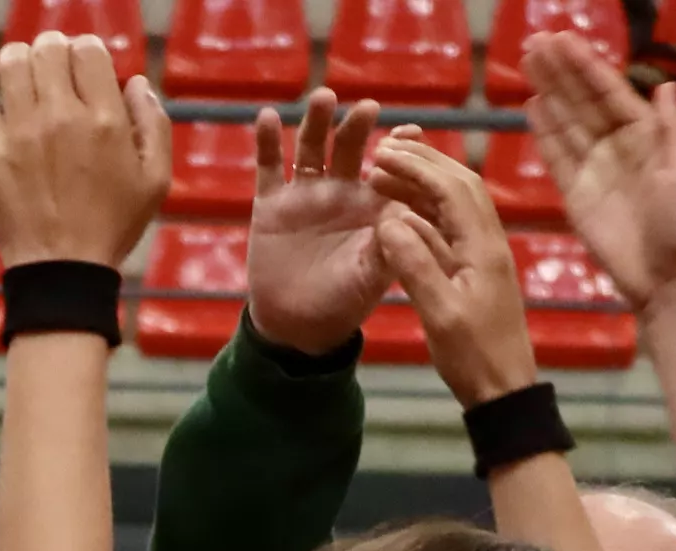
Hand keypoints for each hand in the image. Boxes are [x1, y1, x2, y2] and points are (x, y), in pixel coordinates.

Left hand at [0, 37, 172, 271]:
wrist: (61, 272)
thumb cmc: (111, 228)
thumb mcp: (155, 180)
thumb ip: (153, 123)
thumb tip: (134, 82)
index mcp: (104, 120)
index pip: (88, 51)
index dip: (86, 51)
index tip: (84, 67)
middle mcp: (60, 117)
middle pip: (49, 49)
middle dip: (54, 51)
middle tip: (55, 70)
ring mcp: (19, 132)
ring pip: (12, 61)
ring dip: (20, 58)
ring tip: (25, 73)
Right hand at [242, 95, 394, 353]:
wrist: (297, 326)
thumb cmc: (345, 302)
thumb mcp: (373, 277)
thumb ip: (390, 247)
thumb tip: (408, 216)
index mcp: (373, 205)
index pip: (390, 166)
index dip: (400, 148)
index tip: (408, 132)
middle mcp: (342, 189)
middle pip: (350, 146)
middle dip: (358, 126)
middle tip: (367, 109)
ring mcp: (306, 192)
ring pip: (311, 146)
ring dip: (317, 121)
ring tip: (323, 98)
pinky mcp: (272, 202)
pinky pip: (269, 166)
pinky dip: (267, 141)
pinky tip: (268, 116)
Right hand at [367, 137, 538, 407]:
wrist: (504, 390)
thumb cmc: (474, 357)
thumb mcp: (441, 315)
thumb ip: (415, 265)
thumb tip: (387, 220)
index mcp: (483, 246)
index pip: (452, 188)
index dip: (417, 165)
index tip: (382, 152)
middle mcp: (487, 240)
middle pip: (459, 184)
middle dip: (422, 161)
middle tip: (383, 150)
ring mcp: (483, 254)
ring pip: (455, 203)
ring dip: (422, 183)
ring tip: (384, 174)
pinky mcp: (475, 269)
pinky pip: (450, 227)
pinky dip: (424, 210)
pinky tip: (400, 210)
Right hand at [525, 34, 675, 303]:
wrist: (667, 278)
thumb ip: (671, 128)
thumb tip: (664, 85)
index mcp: (645, 134)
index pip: (609, 92)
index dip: (586, 66)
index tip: (562, 40)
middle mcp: (616, 145)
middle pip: (582, 101)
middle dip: (560, 71)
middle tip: (535, 41)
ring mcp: (593, 169)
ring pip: (566, 122)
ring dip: (548, 92)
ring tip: (528, 62)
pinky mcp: (575, 194)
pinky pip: (557, 157)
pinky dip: (545, 133)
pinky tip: (532, 107)